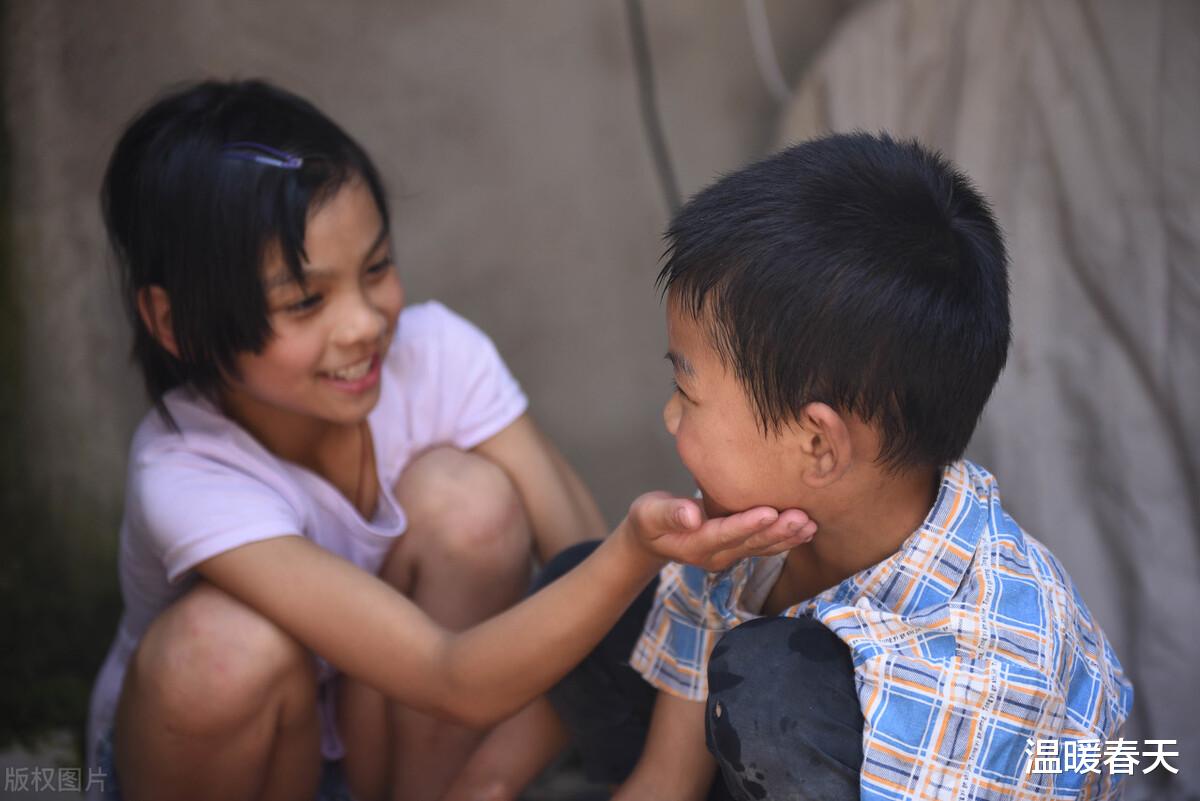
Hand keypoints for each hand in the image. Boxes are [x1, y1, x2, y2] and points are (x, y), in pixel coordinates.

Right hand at [621, 491, 815, 571]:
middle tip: (802, 517)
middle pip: (750, 543)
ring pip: (762, 547)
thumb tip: (691, 515)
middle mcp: (716, 555)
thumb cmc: (650, 519)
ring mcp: (729, 555)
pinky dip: (786, 538)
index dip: (747, 524)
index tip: (769, 512)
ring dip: (788, 537)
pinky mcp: (739, 549)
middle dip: (777, 531)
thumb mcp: (649, 513)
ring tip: (811, 524)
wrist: (653, 537)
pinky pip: (765, 546)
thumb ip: (670, 514)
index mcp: (694, 545)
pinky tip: (807, 530)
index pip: (724, 534)